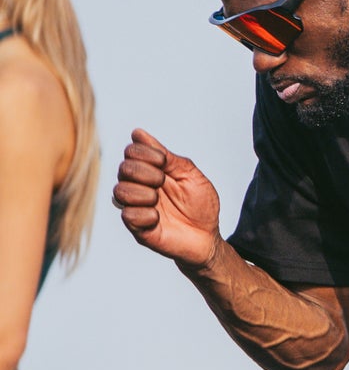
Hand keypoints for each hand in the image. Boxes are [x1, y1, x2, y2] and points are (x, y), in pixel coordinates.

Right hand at [113, 128, 221, 268]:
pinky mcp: (137, 227)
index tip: (164, 163)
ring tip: (158, 201)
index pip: (131, 151)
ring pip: (120, 191)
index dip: (145, 153)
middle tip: (163, 182)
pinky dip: (146, 214)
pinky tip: (158, 218)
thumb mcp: (190, 175)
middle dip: (145, 172)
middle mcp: (139, 186)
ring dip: (143, 193)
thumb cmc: (200, 205)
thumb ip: (166, 156)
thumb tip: (138, 133)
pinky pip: (128, 215)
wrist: (208, 236)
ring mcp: (136, 207)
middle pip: (123, 168)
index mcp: (150, 171)